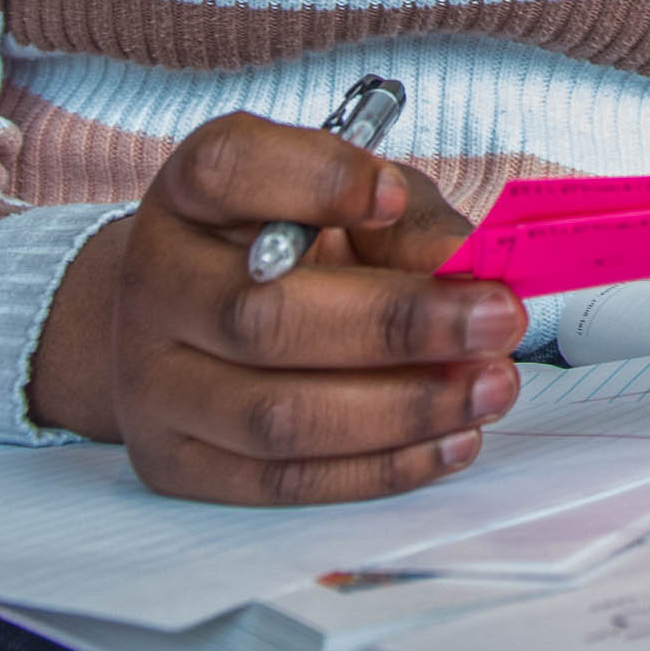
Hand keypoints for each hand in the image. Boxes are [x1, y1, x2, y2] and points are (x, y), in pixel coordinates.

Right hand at [27, 110, 528, 503]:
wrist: (185, 320)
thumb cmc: (289, 246)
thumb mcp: (349, 201)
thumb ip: (406, 222)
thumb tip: (469, 264)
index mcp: (191, 192)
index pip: (230, 169)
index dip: (314, 180)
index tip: (393, 194)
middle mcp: (154, 282)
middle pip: (261, 316)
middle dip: (398, 325)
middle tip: (497, 320)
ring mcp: (152, 382)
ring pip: (275, 416)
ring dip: (401, 409)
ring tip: (488, 388)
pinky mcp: (175, 464)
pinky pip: (281, 481)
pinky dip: (379, 468)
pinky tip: (449, 440)